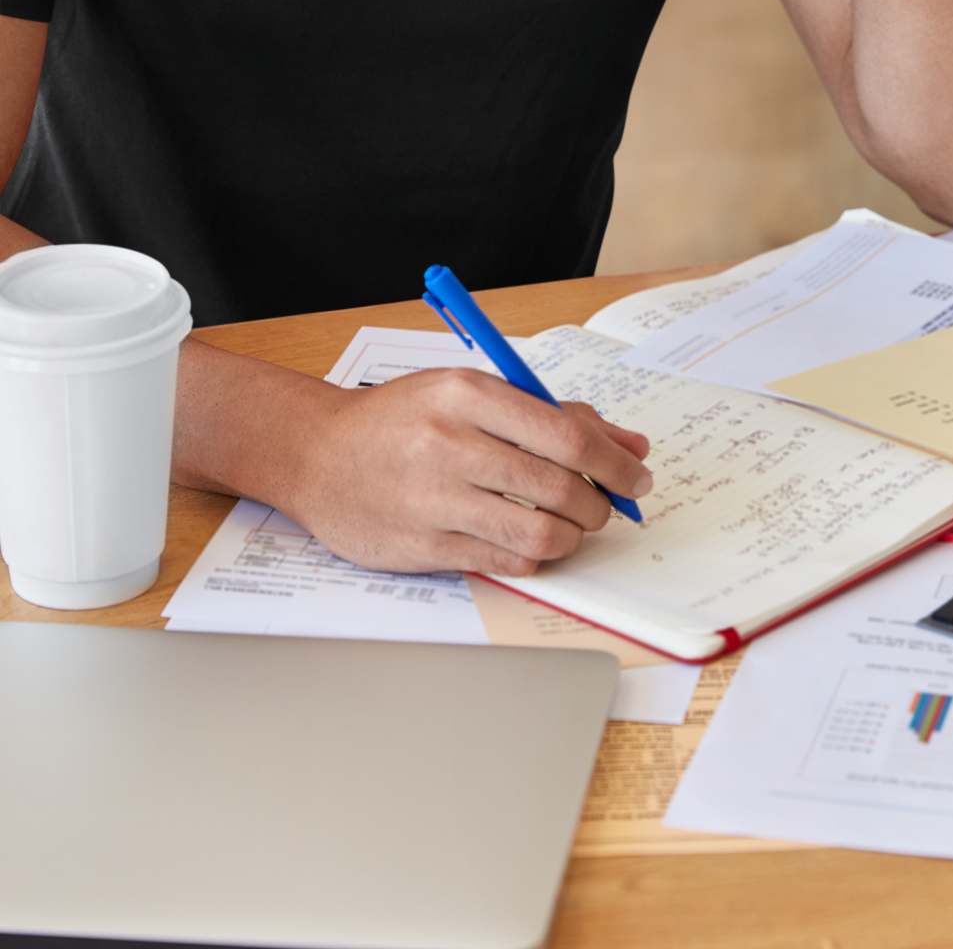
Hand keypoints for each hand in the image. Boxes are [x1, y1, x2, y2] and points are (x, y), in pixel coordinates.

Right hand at [285, 366, 652, 575]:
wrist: (316, 454)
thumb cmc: (402, 419)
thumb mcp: (471, 392)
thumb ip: (553, 413)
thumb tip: (630, 444)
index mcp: (466, 393)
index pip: (565, 433)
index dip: (613, 462)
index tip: (635, 476)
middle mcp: (449, 443)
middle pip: (558, 486)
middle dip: (599, 504)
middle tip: (606, 507)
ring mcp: (434, 499)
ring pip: (538, 531)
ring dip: (572, 535)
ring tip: (571, 527)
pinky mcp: (422, 546)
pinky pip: (504, 560)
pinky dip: (533, 554)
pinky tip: (530, 540)